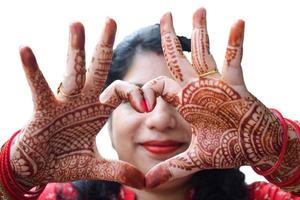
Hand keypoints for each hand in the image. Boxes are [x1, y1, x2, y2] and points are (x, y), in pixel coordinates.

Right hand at [11, 19, 143, 187]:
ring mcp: (63, 101)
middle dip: (104, 46)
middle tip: (111, 20)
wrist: (40, 167)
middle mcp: (83, 100)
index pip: (120, 92)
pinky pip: (38, 86)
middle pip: (97, 69)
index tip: (146, 103)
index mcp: (98, 111)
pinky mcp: (43, 108)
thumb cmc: (66, 162)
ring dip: (74, 49)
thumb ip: (117, 170)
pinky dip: (32, 70)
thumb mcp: (95, 166)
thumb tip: (143, 182)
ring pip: (71, 71)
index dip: (134, 94)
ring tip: (77, 24)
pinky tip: (25, 49)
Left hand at [144, 8, 281, 187]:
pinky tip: (237, 23)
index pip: (155, 88)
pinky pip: (236, 60)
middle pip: (178, 59)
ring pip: (204, 53)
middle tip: (164, 15)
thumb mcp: (196, 158)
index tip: (116, 97)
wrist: (254, 147)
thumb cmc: (227, 148)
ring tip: (197, 10)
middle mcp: (197, 89)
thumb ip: (173, 167)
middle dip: (170, 38)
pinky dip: (236, 43)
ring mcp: (217, 84)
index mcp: (184, 103)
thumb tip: (148, 184)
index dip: (138, 92)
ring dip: (201, 32)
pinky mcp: (236, 85)